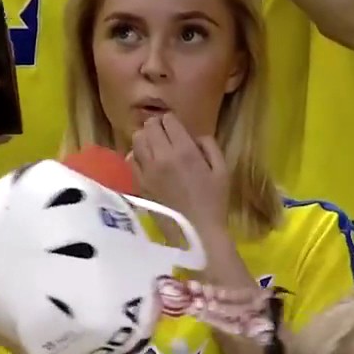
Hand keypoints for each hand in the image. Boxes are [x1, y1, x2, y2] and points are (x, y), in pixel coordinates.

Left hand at [129, 113, 228, 234]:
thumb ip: (209, 146)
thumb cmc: (214, 202)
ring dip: (146, 138)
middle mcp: (161, 156)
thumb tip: (195, 136)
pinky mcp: (139, 183)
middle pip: (149, 126)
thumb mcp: (222, 169)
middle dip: (158, 126)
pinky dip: (137, 155)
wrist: (196, 233)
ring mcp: (147, 170)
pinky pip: (130, 159)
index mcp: (184, 151)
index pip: (168, 120)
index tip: (177, 128)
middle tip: (166, 135)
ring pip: (137, 139)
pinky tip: (147, 162)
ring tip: (155, 147)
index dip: (173, 121)